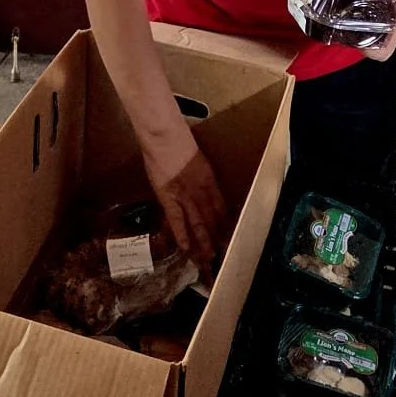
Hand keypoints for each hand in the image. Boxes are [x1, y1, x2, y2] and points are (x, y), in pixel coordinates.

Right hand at [141, 128, 227, 269]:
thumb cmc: (177, 139)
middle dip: (217, 236)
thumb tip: (196, 179)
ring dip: (203, 241)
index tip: (228, 234)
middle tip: (223, 253)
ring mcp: (186, 196)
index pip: (220, 206)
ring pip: (198, 223)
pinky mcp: (169, 199)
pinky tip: (186, 248)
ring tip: (208, 258)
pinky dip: (181, 234)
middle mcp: (202, 191)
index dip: (224, 222)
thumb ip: (198, 171)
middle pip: (212, 218)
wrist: (167, 139)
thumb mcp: (194, 155)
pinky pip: (177, 220)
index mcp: (209, 179)